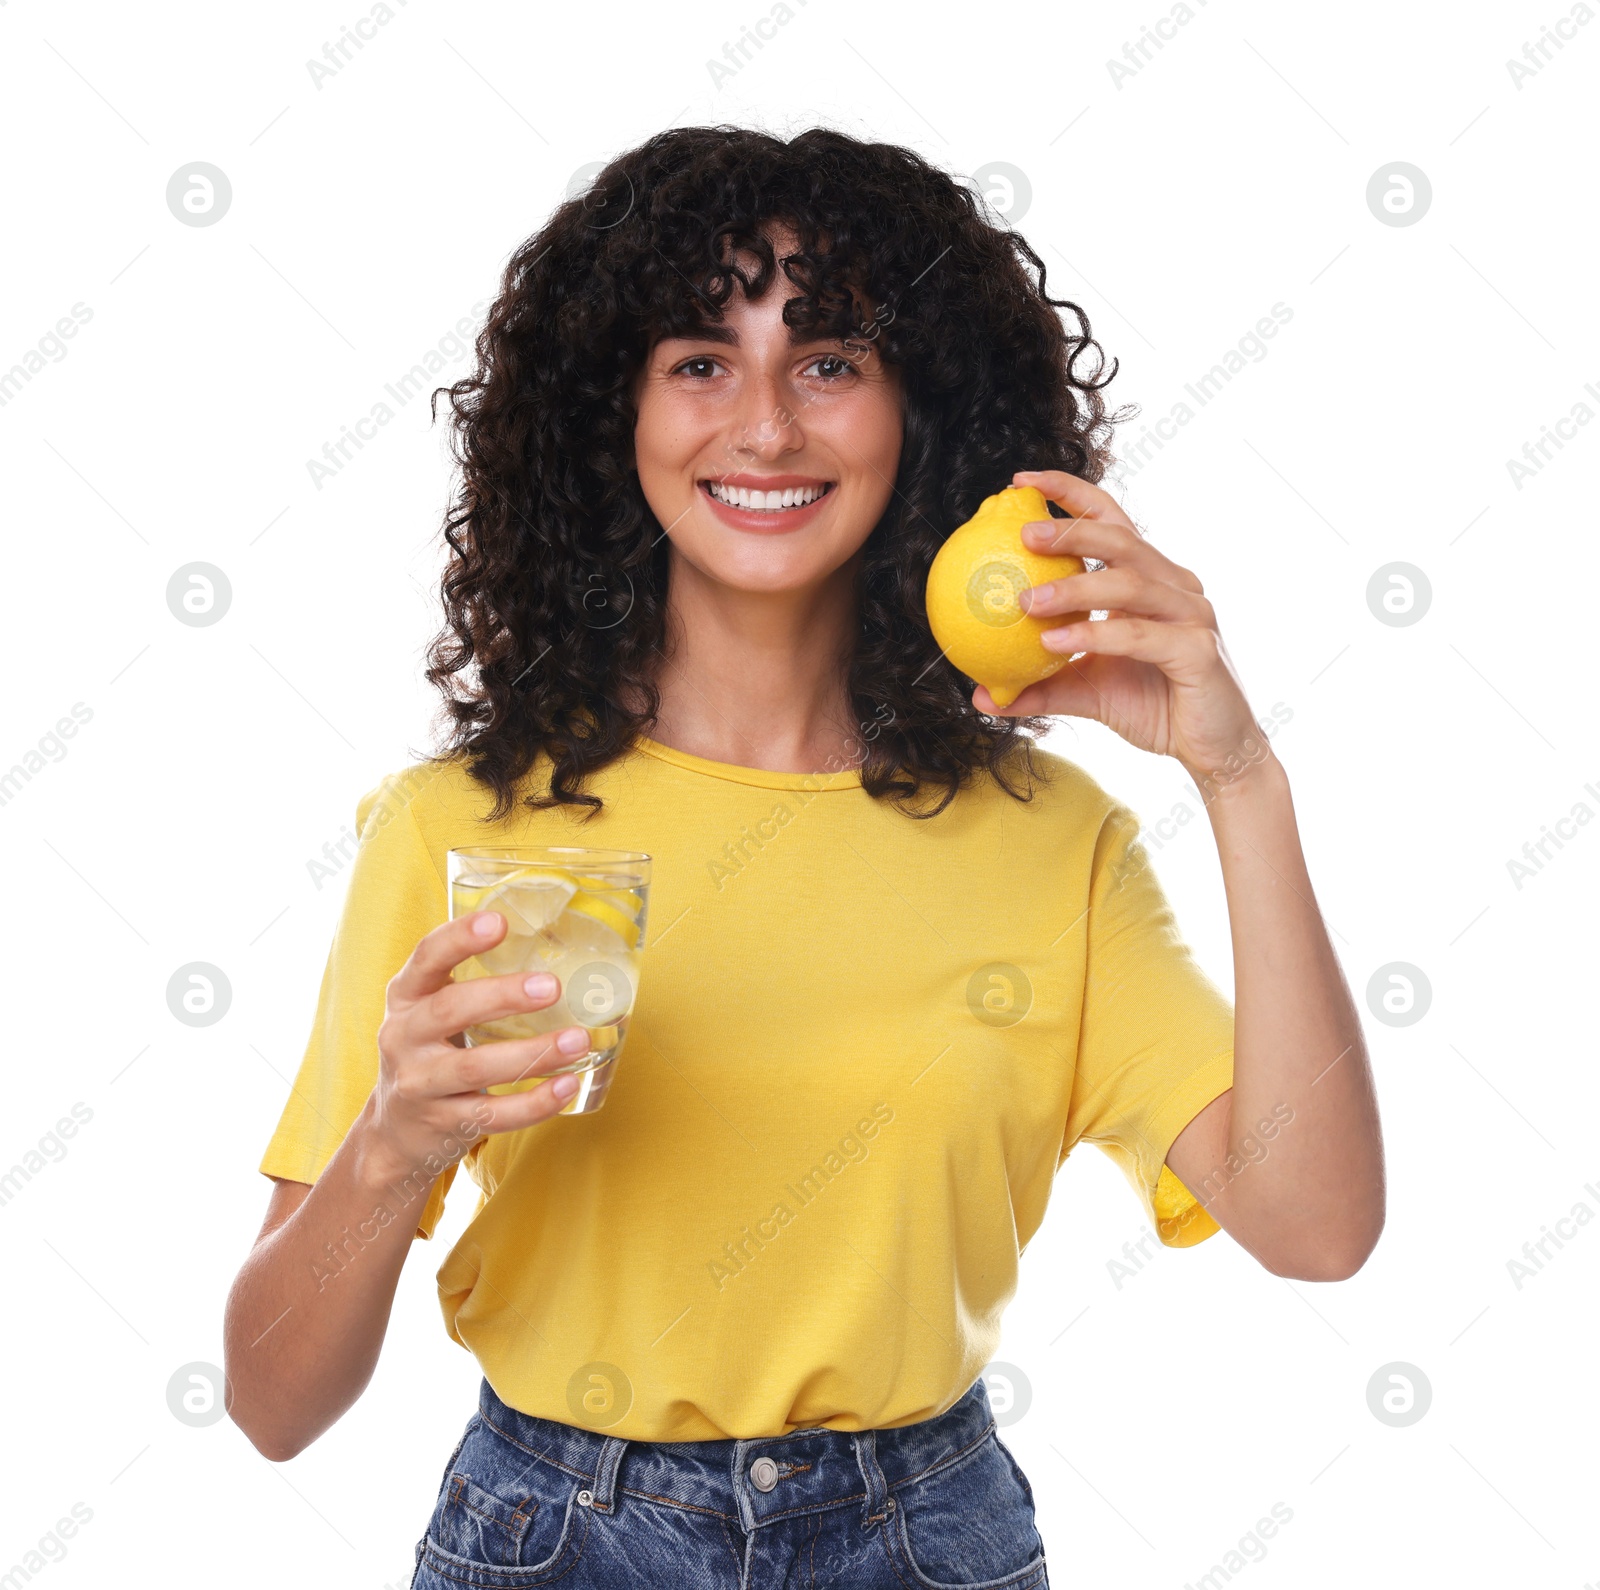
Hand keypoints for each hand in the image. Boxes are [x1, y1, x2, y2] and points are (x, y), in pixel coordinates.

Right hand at [360, 911, 590, 1182]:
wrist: (395, 1131)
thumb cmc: (432, 1052)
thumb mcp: (432, 1012)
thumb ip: (473, 983)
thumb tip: (554, 944)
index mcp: (406, 997)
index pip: (426, 958)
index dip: (459, 938)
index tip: (499, 921)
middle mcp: (404, 1038)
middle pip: (450, 1011)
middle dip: (502, 997)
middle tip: (552, 987)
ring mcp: (420, 1085)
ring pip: (476, 1068)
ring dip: (533, 1054)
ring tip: (578, 1040)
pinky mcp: (442, 1124)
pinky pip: (493, 1114)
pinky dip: (534, 1103)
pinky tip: (568, 1086)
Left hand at [976, 468, 1272, 790]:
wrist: (1212, 751)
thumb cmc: (1153, 708)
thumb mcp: (1085, 693)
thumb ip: (1038, 686)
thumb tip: (982, 693)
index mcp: (1150, 581)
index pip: (1112, 521)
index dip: (1071, 495)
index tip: (1021, 483)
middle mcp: (1175, 587)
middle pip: (1122, 541)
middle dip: (1071, 530)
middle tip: (1022, 533)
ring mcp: (1192, 615)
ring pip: (1129, 585)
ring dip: (1073, 589)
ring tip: (1026, 600)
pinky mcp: (1198, 650)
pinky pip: (1139, 635)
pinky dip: (1095, 636)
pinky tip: (1055, 643)